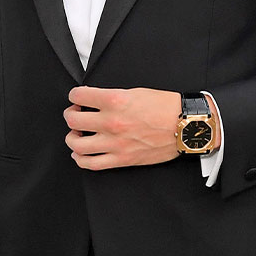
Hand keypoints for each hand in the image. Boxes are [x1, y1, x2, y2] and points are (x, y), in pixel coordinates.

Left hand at [64, 86, 181, 169]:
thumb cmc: (165, 106)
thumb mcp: (136, 91)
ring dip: (71, 137)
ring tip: (76, 133)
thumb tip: (95, 99)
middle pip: (73, 120)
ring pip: (77, 144)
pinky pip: (91, 164)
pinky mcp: (121, 159)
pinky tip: (80, 153)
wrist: (185, 126)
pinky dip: (80, 159)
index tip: (77, 97)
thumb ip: (112, 96)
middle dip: (70, 114)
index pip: (79, 95)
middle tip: (75, 113)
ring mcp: (115, 143)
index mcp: (115, 100)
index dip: (75, 95)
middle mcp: (111, 122)